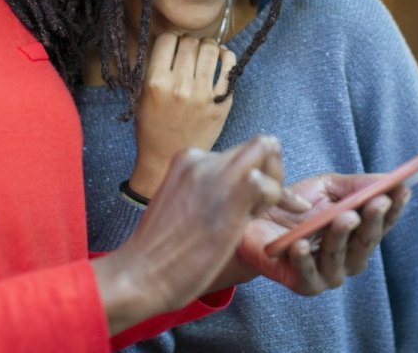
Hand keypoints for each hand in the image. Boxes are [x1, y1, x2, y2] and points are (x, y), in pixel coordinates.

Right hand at [93, 136, 309, 334]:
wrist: (140, 273)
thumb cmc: (160, 252)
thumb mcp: (180, 207)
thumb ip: (205, 192)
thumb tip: (235, 195)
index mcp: (187, 159)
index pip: (238, 151)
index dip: (254, 172)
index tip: (254, 200)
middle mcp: (201, 158)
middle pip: (258, 145)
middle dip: (272, 172)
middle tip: (269, 206)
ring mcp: (216, 172)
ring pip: (267, 153)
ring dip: (275, 184)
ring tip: (262, 217)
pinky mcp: (232, 192)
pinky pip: (269, 184)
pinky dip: (276, 201)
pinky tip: (259, 224)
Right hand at [129, 32, 234, 195]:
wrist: (167, 158)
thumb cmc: (152, 127)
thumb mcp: (143, 96)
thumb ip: (154, 69)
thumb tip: (171, 42)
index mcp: (156, 83)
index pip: (167, 40)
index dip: (170, 39)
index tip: (172, 44)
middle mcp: (180, 86)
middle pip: (189, 42)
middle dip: (189, 42)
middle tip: (189, 49)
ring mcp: (203, 94)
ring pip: (210, 49)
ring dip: (207, 46)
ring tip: (204, 51)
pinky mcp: (221, 102)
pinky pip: (229, 67)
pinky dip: (226, 56)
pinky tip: (222, 56)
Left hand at [226, 173, 410, 295]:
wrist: (254, 225)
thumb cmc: (295, 208)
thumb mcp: (327, 187)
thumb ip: (356, 185)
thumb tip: (388, 180)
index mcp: (359, 235)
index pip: (383, 223)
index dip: (394, 208)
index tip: (403, 189)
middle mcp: (350, 258)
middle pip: (366, 241)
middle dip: (373, 221)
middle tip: (377, 201)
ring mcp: (329, 273)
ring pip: (340, 256)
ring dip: (341, 236)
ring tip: (342, 217)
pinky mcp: (305, 284)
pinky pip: (307, 273)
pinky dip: (304, 260)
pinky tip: (299, 245)